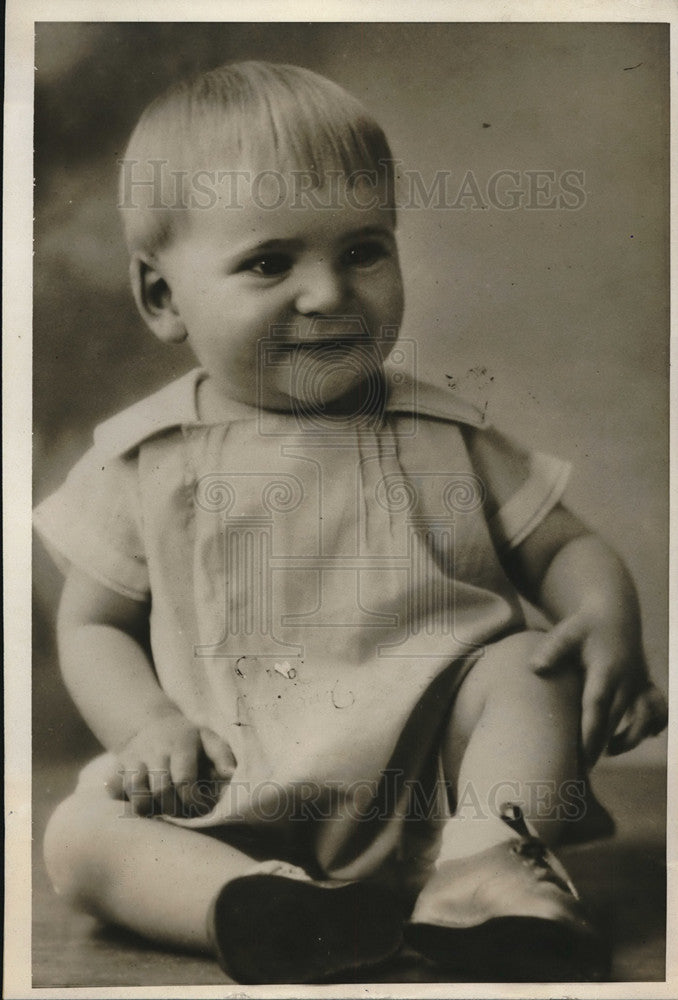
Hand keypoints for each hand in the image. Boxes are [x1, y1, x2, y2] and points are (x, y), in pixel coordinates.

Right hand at [107, 710, 236, 816]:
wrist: (149, 725)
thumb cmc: (187, 739)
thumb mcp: (208, 739)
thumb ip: (222, 756)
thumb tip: (230, 774)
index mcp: (180, 744)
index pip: (184, 779)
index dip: (193, 800)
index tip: (201, 808)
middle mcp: (154, 750)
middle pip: (160, 790)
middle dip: (174, 809)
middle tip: (183, 813)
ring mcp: (133, 758)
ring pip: (135, 791)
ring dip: (149, 808)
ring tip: (160, 811)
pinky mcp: (116, 767)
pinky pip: (114, 788)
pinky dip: (124, 799)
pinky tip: (138, 801)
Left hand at [529, 611, 666, 765]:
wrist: (614, 612)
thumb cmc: (585, 626)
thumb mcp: (567, 632)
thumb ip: (552, 650)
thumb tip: (535, 668)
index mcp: (606, 670)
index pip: (598, 707)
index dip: (591, 733)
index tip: (582, 758)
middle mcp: (627, 680)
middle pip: (615, 720)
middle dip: (600, 745)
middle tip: (580, 770)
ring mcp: (640, 683)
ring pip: (643, 720)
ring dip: (628, 739)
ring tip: (606, 753)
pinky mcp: (646, 686)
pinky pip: (656, 711)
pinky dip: (651, 726)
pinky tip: (636, 738)